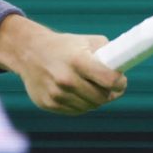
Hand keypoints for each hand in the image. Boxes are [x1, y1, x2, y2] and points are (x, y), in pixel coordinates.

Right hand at [0, 18, 126, 114]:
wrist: (28, 52)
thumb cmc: (63, 46)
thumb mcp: (86, 41)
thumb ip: (107, 52)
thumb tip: (124, 66)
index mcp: (77, 60)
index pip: (109, 79)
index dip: (120, 82)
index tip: (121, 80)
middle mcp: (66, 79)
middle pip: (102, 97)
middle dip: (110, 93)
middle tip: (111, 87)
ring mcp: (56, 94)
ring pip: (90, 106)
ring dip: (96, 99)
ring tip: (93, 88)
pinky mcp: (48, 104)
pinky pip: (76, 111)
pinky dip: (81, 104)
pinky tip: (78, 92)